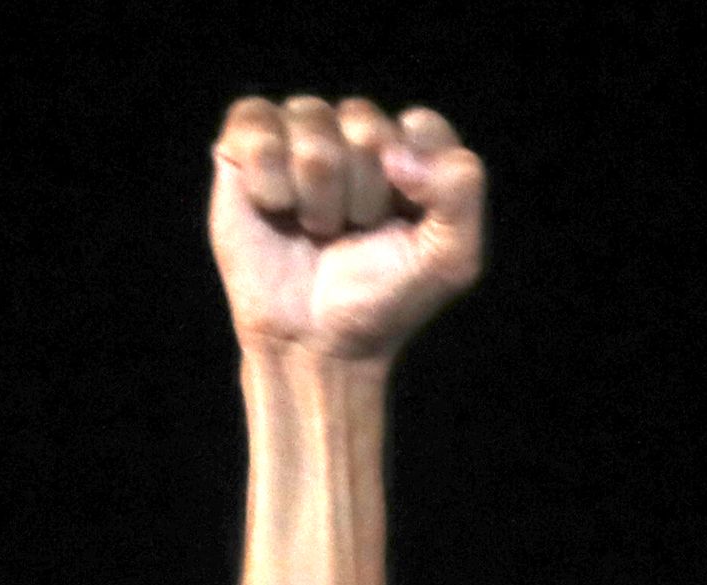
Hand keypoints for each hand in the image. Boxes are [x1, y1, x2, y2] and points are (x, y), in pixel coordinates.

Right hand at [208, 96, 485, 358]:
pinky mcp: (245, 145)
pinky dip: (269, 179)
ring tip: (316, 228)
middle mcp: (354, 131)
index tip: (403, 224)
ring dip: (316, 195)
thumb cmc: (383, 298)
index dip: (413, 180)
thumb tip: (397, 153)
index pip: (421, 126)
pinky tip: (275, 208)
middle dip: (362, 195)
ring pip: (311, 123)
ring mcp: (299, 133)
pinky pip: (257, 124)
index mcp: (411, 150)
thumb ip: (461, 193)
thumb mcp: (451, 260)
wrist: (315, 341)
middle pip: (365, 126)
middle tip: (352, 234)